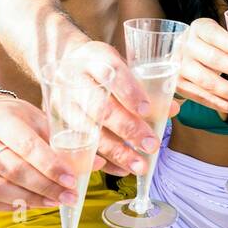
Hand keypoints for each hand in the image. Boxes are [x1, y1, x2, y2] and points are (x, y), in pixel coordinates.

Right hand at [0, 94, 88, 210]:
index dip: (50, 166)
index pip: (26, 145)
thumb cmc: (14, 117)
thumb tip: (96, 163)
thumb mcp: (38, 118)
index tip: (72, 180)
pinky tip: (32, 204)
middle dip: (45, 187)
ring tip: (55, 201)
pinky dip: (11, 205)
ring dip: (30, 199)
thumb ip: (64, 141)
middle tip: (69, 196)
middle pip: (11, 170)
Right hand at [55, 41, 174, 175]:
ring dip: (116, 151)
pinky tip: (121, 169)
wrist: (64, 61)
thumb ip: (146, 87)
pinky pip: (78, 148)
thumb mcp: (123, 66)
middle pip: (101, 107)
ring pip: (89, 131)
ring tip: (139, 165)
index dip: (129, 92)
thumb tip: (173, 109)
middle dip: (128, 128)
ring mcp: (62, 102)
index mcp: (95, 58)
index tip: (147, 110)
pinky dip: (100, 161)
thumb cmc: (102, 67)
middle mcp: (75, 79)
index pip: (112, 73)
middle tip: (151, 145)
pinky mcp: (55, 122)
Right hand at [176, 17, 227, 114]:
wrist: (183, 54)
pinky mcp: (180, 85)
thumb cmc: (213, 44)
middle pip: (213, 60)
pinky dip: (221, 104)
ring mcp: (180, 66)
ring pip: (207, 82)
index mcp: (200, 28)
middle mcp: (186, 46)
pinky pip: (202, 97)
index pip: (215, 35)